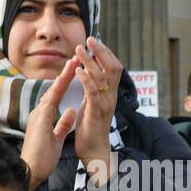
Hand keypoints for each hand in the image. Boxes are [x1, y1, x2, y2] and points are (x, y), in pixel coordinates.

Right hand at [20, 62, 76, 190]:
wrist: (29, 170)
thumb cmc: (42, 157)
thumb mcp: (56, 137)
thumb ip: (62, 124)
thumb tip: (70, 112)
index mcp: (44, 116)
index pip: (58, 95)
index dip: (67, 81)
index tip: (77, 69)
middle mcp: (40, 112)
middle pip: (55, 89)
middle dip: (66, 73)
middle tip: (77, 57)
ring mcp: (38, 115)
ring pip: (53, 91)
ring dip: (63, 76)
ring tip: (74, 62)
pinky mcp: (39, 121)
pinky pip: (50, 102)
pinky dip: (57, 91)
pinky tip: (64, 80)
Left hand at [71, 37, 122, 185]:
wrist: (93, 151)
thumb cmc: (90, 129)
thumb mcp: (92, 105)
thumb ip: (92, 90)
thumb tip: (89, 76)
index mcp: (110, 94)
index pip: (113, 68)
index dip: (105, 53)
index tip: (95, 41)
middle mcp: (111, 96)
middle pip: (112, 67)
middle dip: (101, 51)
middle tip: (90, 38)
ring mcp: (105, 103)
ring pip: (102, 76)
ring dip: (90, 61)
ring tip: (79, 50)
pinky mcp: (96, 112)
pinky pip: (93, 92)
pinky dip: (86, 79)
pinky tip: (77, 69)